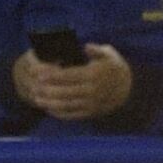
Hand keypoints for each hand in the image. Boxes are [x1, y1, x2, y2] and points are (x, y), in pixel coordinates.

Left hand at [17, 44, 132, 119]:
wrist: (130, 89)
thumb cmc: (114, 67)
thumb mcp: (109, 54)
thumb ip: (96, 50)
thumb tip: (86, 47)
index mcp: (93, 75)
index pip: (67, 75)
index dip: (50, 74)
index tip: (36, 72)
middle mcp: (91, 91)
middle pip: (64, 92)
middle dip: (46, 90)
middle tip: (32, 86)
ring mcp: (91, 104)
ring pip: (67, 105)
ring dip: (50, 103)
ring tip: (36, 99)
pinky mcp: (92, 113)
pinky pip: (73, 115)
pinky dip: (59, 113)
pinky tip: (48, 109)